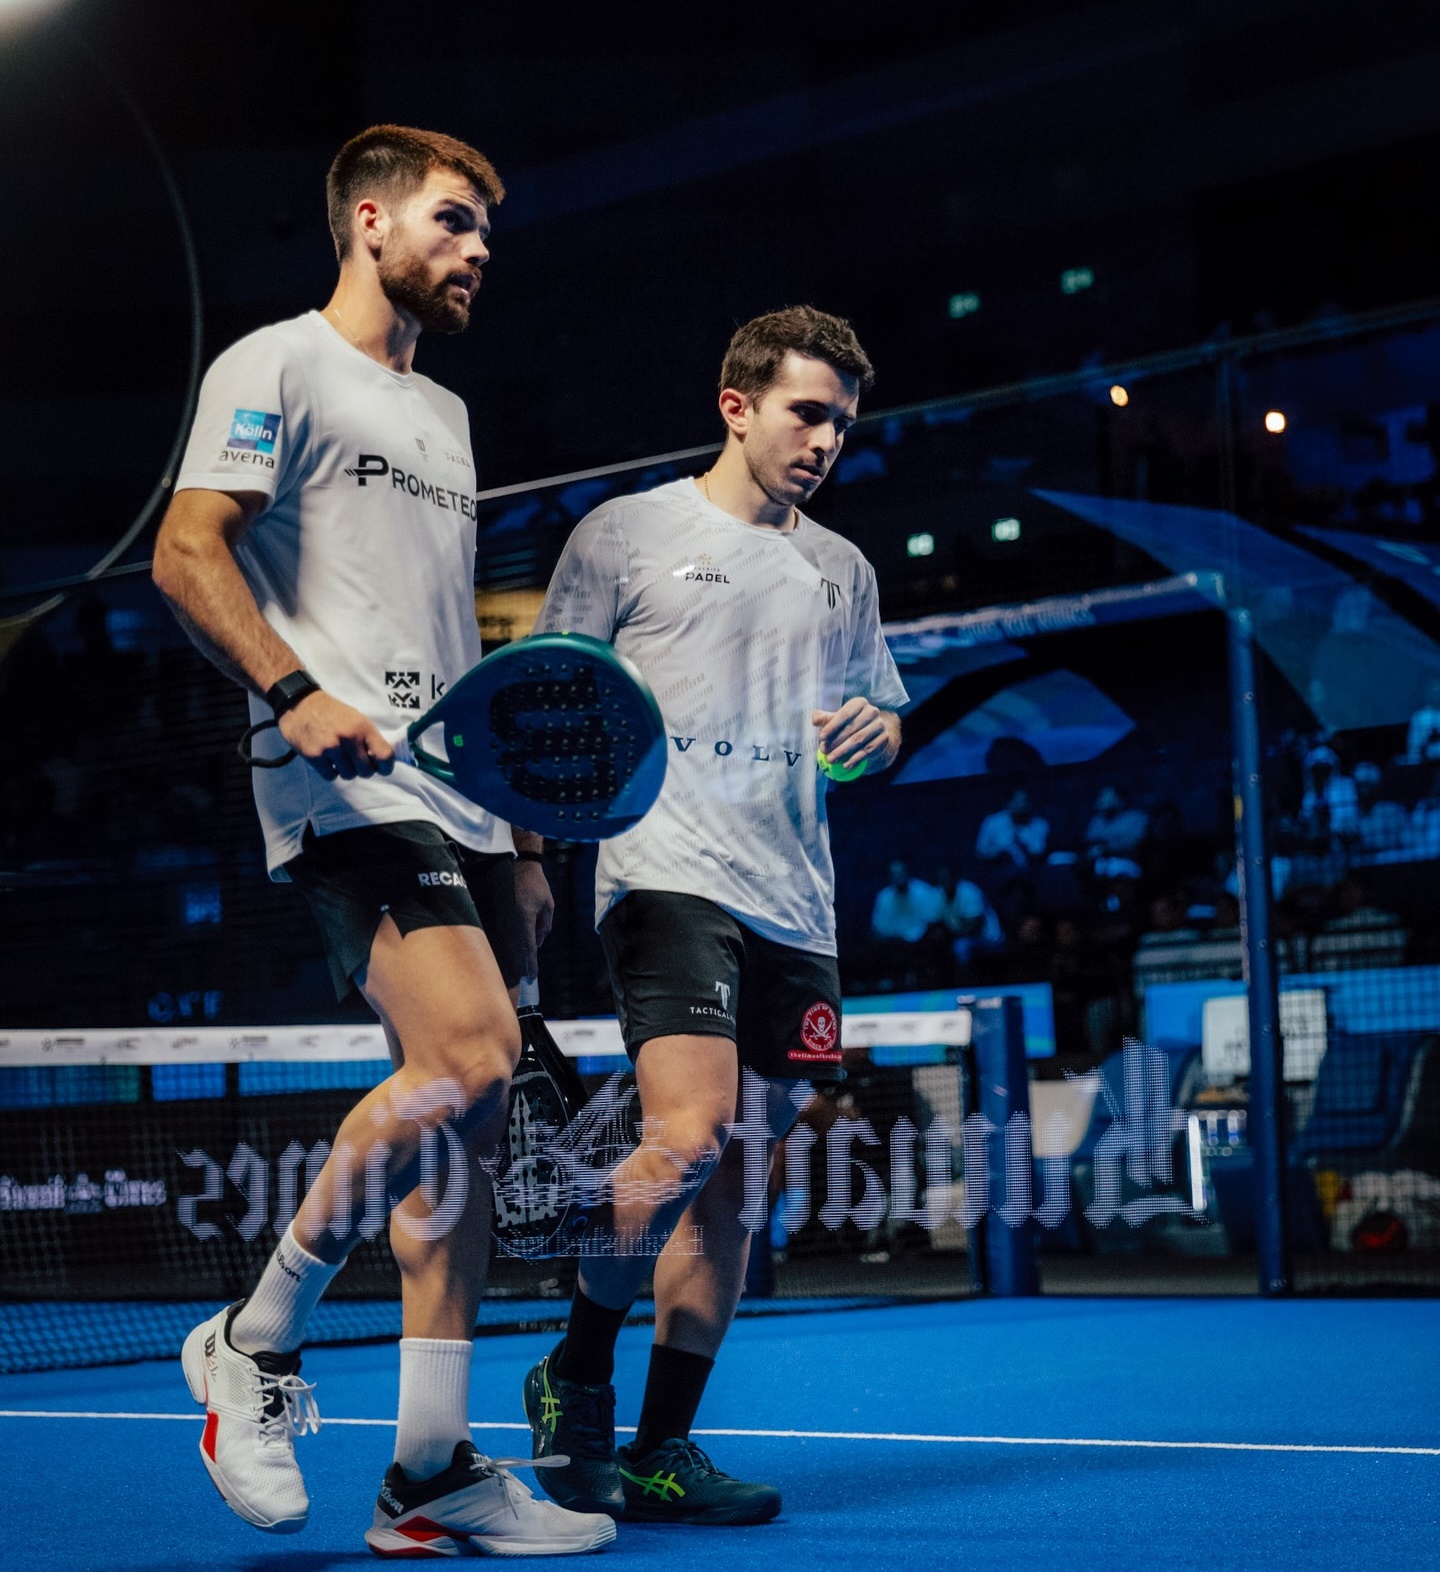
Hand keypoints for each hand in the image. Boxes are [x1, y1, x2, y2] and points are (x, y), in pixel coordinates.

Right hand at [278, 691, 394, 780]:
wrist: (299, 703)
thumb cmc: (330, 712)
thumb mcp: (356, 718)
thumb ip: (367, 738)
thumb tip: (379, 761)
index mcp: (363, 727)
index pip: (385, 755)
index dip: (386, 767)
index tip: (382, 769)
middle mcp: (349, 737)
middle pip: (366, 771)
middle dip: (362, 769)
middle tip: (354, 762)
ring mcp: (331, 747)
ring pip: (348, 775)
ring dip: (344, 770)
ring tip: (337, 757)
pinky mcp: (315, 756)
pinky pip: (331, 776)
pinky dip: (329, 771)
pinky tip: (326, 759)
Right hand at [512, 857, 554, 978]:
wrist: (518, 865)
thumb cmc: (536, 885)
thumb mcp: (548, 905)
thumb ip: (544, 925)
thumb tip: (538, 944)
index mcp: (525, 918)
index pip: (528, 946)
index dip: (530, 962)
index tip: (531, 975)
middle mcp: (511, 920)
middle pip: (515, 948)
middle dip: (520, 963)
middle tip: (522, 978)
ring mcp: (502, 917)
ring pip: (507, 942)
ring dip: (512, 955)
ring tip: (515, 969)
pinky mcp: (497, 913)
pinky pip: (502, 932)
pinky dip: (506, 943)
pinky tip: (508, 951)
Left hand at [812, 698, 897, 769]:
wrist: (873, 733)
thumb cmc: (850, 724)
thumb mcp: (837, 719)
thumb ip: (825, 718)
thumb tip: (815, 719)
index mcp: (859, 703)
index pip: (844, 714)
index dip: (832, 726)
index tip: (821, 737)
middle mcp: (872, 711)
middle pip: (851, 728)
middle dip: (835, 741)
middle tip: (824, 751)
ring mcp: (880, 725)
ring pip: (859, 740)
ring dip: (843, 751)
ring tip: (831, 759)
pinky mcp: (884, 738)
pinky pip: (868, 750)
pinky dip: (855, 759)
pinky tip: (845, 765)